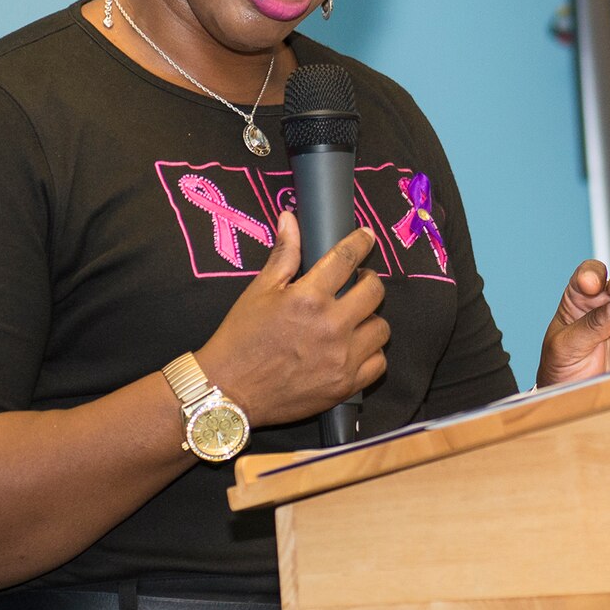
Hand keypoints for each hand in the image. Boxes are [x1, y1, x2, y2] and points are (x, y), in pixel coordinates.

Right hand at [196, 211, 388, 425]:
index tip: (366, 237)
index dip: (360, 242)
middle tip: (357, 284)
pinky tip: (355, 348)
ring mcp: (342, 358)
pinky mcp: (345, 385)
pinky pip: (378, 363)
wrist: (228, 390)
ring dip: (371, 319)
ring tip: (354, 319)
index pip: (346, 258)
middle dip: (369, 281)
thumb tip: (290, 219)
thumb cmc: (240, 338)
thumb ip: (283, 255)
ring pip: (381, 328)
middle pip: (375, 291)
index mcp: (308, 297)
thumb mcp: (258, 291)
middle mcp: (331, 326)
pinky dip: (371, 353)